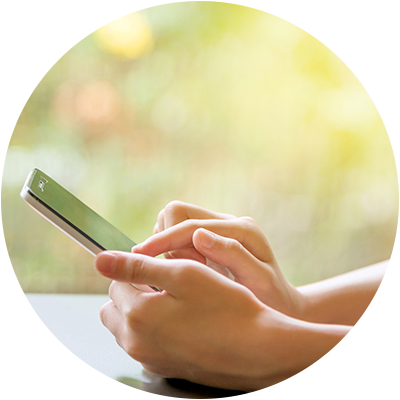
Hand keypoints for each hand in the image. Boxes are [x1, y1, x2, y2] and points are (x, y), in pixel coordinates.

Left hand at [95, 251, 279, 389]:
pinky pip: (145, 342)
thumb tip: (100, 260)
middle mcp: (137, 343)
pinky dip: (154, 327)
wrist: (258, 351)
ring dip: (141, 309)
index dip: (138, 267)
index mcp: (137, 316)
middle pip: (115, 307)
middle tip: (164, 282)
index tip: (160, 265)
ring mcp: (150, 359)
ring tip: (175, 300)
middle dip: (132, 289)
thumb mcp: (183, 274)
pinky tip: (183, 319)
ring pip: (128, 326)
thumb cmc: (226, 308)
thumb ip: (138, 266)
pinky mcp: (165, 367)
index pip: (117, 282)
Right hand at [133, 201, 304, 318]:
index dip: (163, 240)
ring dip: (169, 244)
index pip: (190, 224)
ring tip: (188, 271)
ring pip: (174, 219)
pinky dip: (172, 247)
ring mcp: (218, 227)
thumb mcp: (258, 281)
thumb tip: (198, 234)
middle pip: (177, 211)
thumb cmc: (271, 299)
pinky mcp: (210, 236)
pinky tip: (187, 268)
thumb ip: (231, 255)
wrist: (279, 303)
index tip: (140, 257)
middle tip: (182, 269)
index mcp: (241, 229)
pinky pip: (178, 231)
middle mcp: (228, 222)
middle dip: (166, 239)